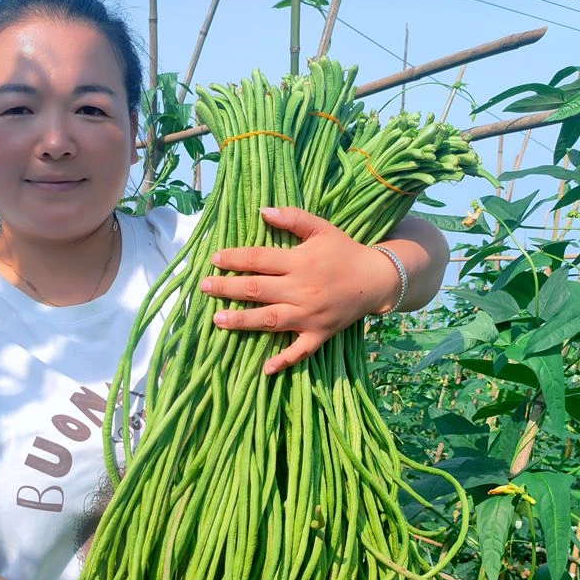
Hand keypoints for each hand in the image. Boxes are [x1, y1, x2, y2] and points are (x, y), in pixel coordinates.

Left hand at [199, 206, 401, 374]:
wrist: (376, 279)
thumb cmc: (344, 251)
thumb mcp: (322, 228)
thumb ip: (293, 218)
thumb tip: (262, 211)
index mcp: (300, 262)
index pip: (259, 259)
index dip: (234, 259)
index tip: (214, 260)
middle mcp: (301, 290)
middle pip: (257, 289)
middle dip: (227, 288)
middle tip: (203, 287)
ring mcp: (309, 315)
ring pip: (269, 320)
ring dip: (242, 321)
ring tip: (218, 320)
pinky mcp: (318, 334)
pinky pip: (299, 351)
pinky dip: (284, 361)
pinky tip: (265, 368)